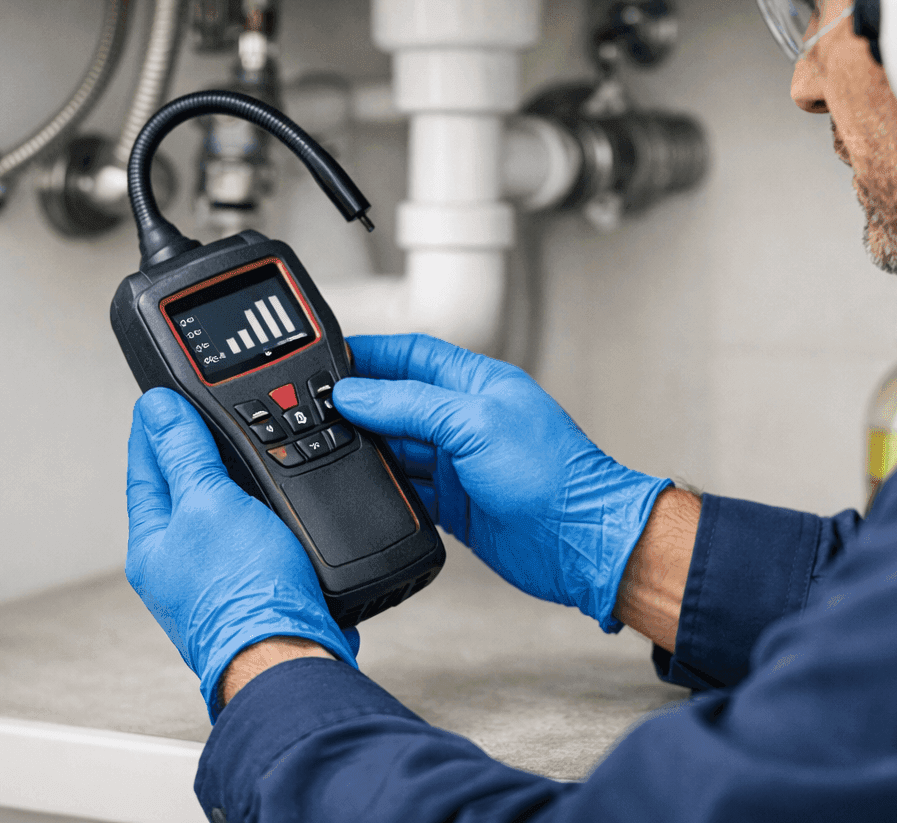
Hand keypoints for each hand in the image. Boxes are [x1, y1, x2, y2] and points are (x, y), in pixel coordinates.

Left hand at [125, 388, 358, 718]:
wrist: (292, 653)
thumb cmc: (244, 597)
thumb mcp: (209, 504)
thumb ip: (184, 454)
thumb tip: (158, 409)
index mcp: (153, 542)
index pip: (146, 467)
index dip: (156, 426)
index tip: (161, 397)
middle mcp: (179, 563)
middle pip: (183, 490)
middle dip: (194, 453)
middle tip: (198, 416)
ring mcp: (217, 577)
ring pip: (221, 513)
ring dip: (232, 482)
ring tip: (240, 452)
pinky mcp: (256, 586)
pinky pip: (253, 535)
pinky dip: (262, 511)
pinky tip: (279, 504)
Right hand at [332, 334, 672, 630]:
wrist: (580, 542)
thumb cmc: (553, 474)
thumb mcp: (475, 424)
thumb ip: (411, 405)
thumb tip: (356, 394)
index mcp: (476, 385)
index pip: (412, 355)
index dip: (369, 353)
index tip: (327, 357)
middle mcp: (466, 420)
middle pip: (398, 403)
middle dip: (359, 406)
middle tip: (315, 410)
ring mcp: (461, 464)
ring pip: (399, 450)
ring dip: (368, 451)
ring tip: (331, 450)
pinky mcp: (457, 505)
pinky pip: (409, 492)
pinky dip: (386, 492)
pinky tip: (366, 491)